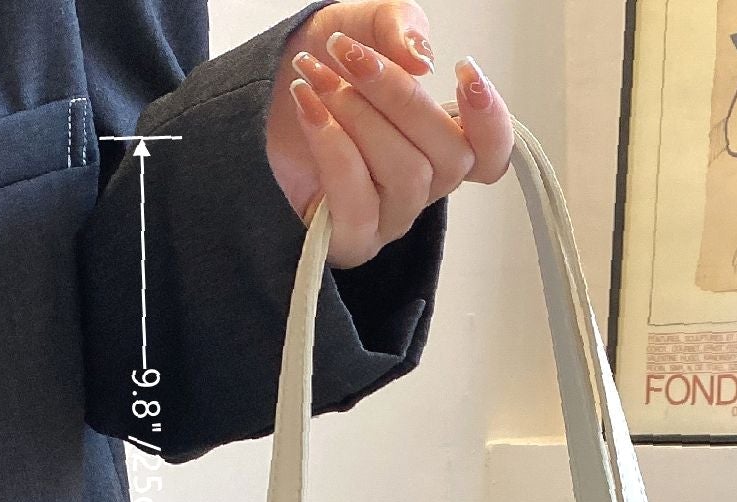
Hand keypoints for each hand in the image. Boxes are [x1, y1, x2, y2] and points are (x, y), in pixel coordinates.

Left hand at [267, 3, 513, 267]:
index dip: (491, 121)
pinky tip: (307, 106)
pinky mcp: (349, 240)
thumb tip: (422, 59)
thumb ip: (399, 25)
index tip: (464, 73)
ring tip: (315, 79)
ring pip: (406, 175)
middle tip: (350, 55)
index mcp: (437, 143)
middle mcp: (421, 187)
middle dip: (398, 97)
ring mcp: (388, 220)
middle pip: (448, 158)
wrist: (245, 105)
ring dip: (358, 117)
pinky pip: (358, 201)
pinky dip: (333, 145)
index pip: (491, 154)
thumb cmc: (314, 73)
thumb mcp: (360, 26)